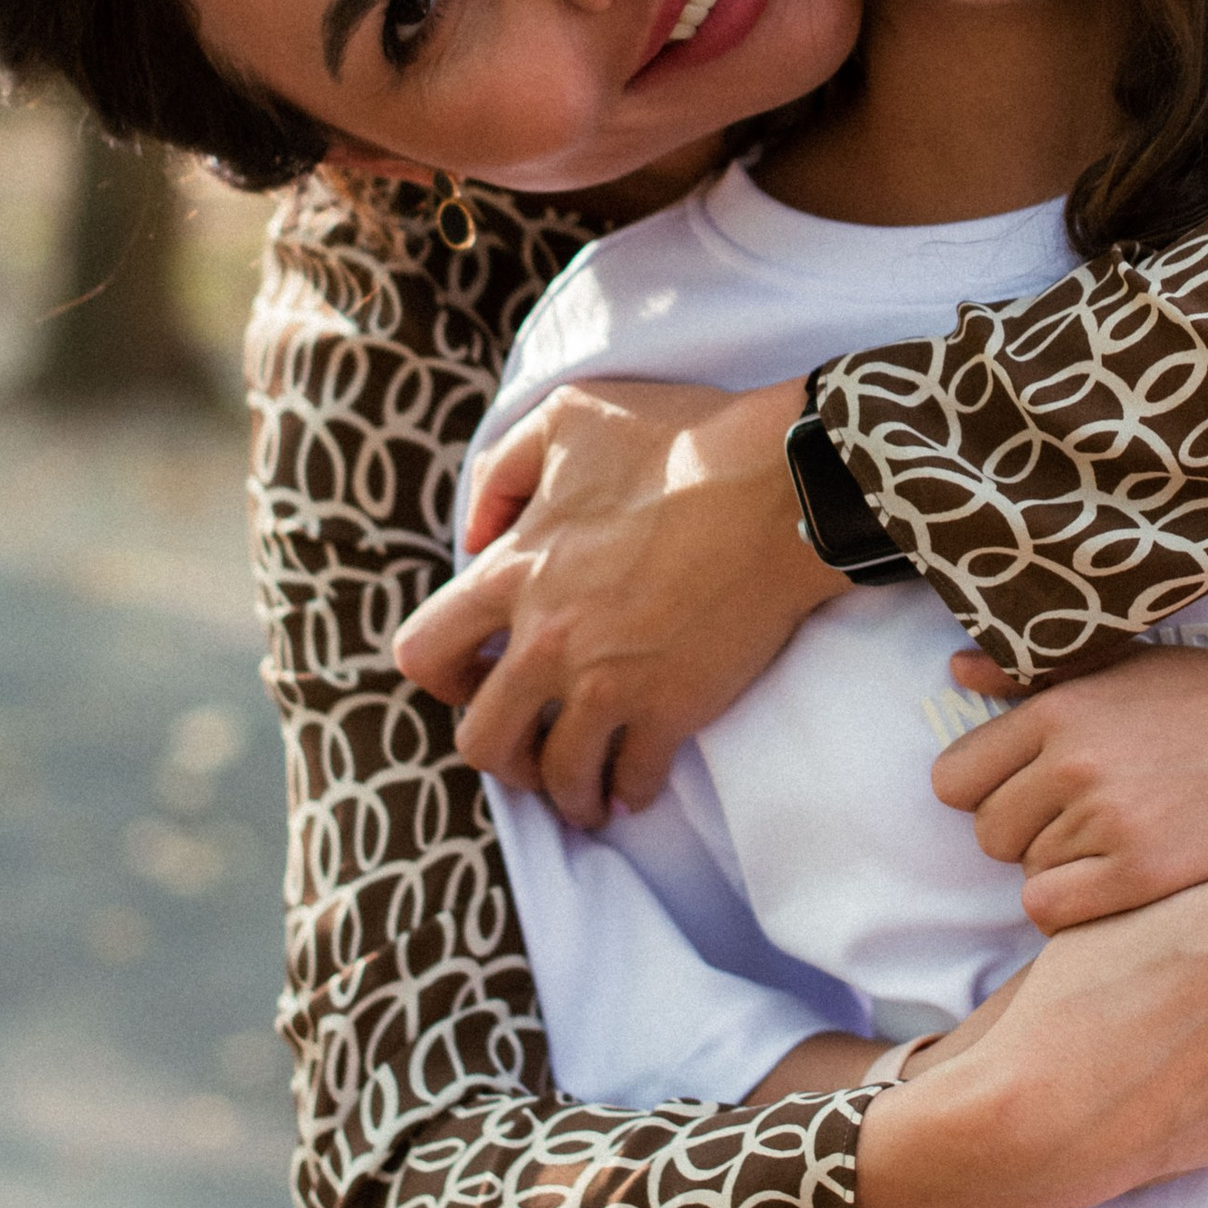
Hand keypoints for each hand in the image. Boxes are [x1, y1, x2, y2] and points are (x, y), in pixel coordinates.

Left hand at [391, 374, 845, 818]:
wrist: (783, 485)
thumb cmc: (683, 441)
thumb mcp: (570, 417)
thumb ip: (503, 470)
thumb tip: (473, 532)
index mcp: (513, 572)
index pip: (424, 651)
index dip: (441, 677)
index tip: (473, 682)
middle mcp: (546, 642)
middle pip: (480, 740)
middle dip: (501, 754)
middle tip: (530, 746)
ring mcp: (608, 684)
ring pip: (556, 776)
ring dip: (566, 789)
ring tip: (585, 790)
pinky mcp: (672, 709)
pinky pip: (633, 780)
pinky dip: (631, 790)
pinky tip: (638, 784)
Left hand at [933, 647, 1207, 927]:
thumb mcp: (1133, 668)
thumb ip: (1034, 678)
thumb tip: (957, 672)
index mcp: (1061, 706)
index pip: (954, 779)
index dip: (990, 791)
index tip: (1036, 793)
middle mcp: (1074, 761)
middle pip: (988, 834)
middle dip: (1028, 833)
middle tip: (1097, 820)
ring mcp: (1109, 822)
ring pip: (1027, 877)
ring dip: (1066, 871)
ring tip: (1131, 842)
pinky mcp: (1143, 877)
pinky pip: (1056, 915)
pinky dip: (1084, 908)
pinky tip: (1134, 883)